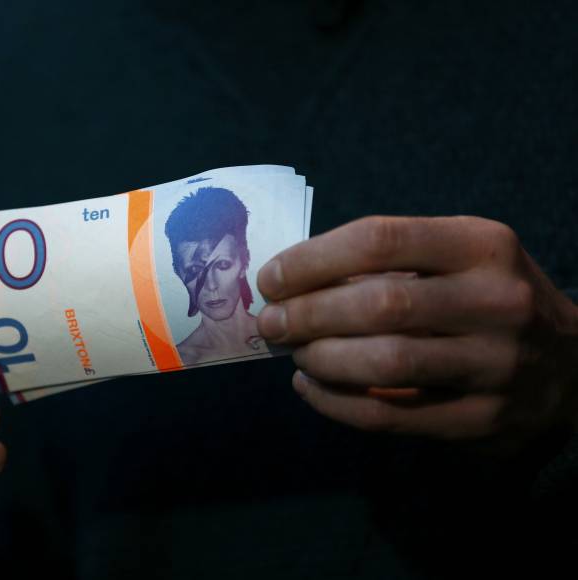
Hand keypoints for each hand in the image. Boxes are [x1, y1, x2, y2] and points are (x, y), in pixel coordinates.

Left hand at [256, 216, 577, 453]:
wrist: (570, 364)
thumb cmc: (487, 297)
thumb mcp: (459, 256)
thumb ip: (390, 260)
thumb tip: (293, 277)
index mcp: (482, 245)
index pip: (380, 239)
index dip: (312, 259)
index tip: (272, 277)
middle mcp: (497, 300)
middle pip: (379, 304)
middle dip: (307, 314)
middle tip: (270, 322)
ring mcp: (496, 364)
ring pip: (386, 362)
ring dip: (321, 359)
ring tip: (293, 353)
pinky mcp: (483, 418)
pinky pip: (391, 416)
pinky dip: (337, 403)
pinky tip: (310, 389)